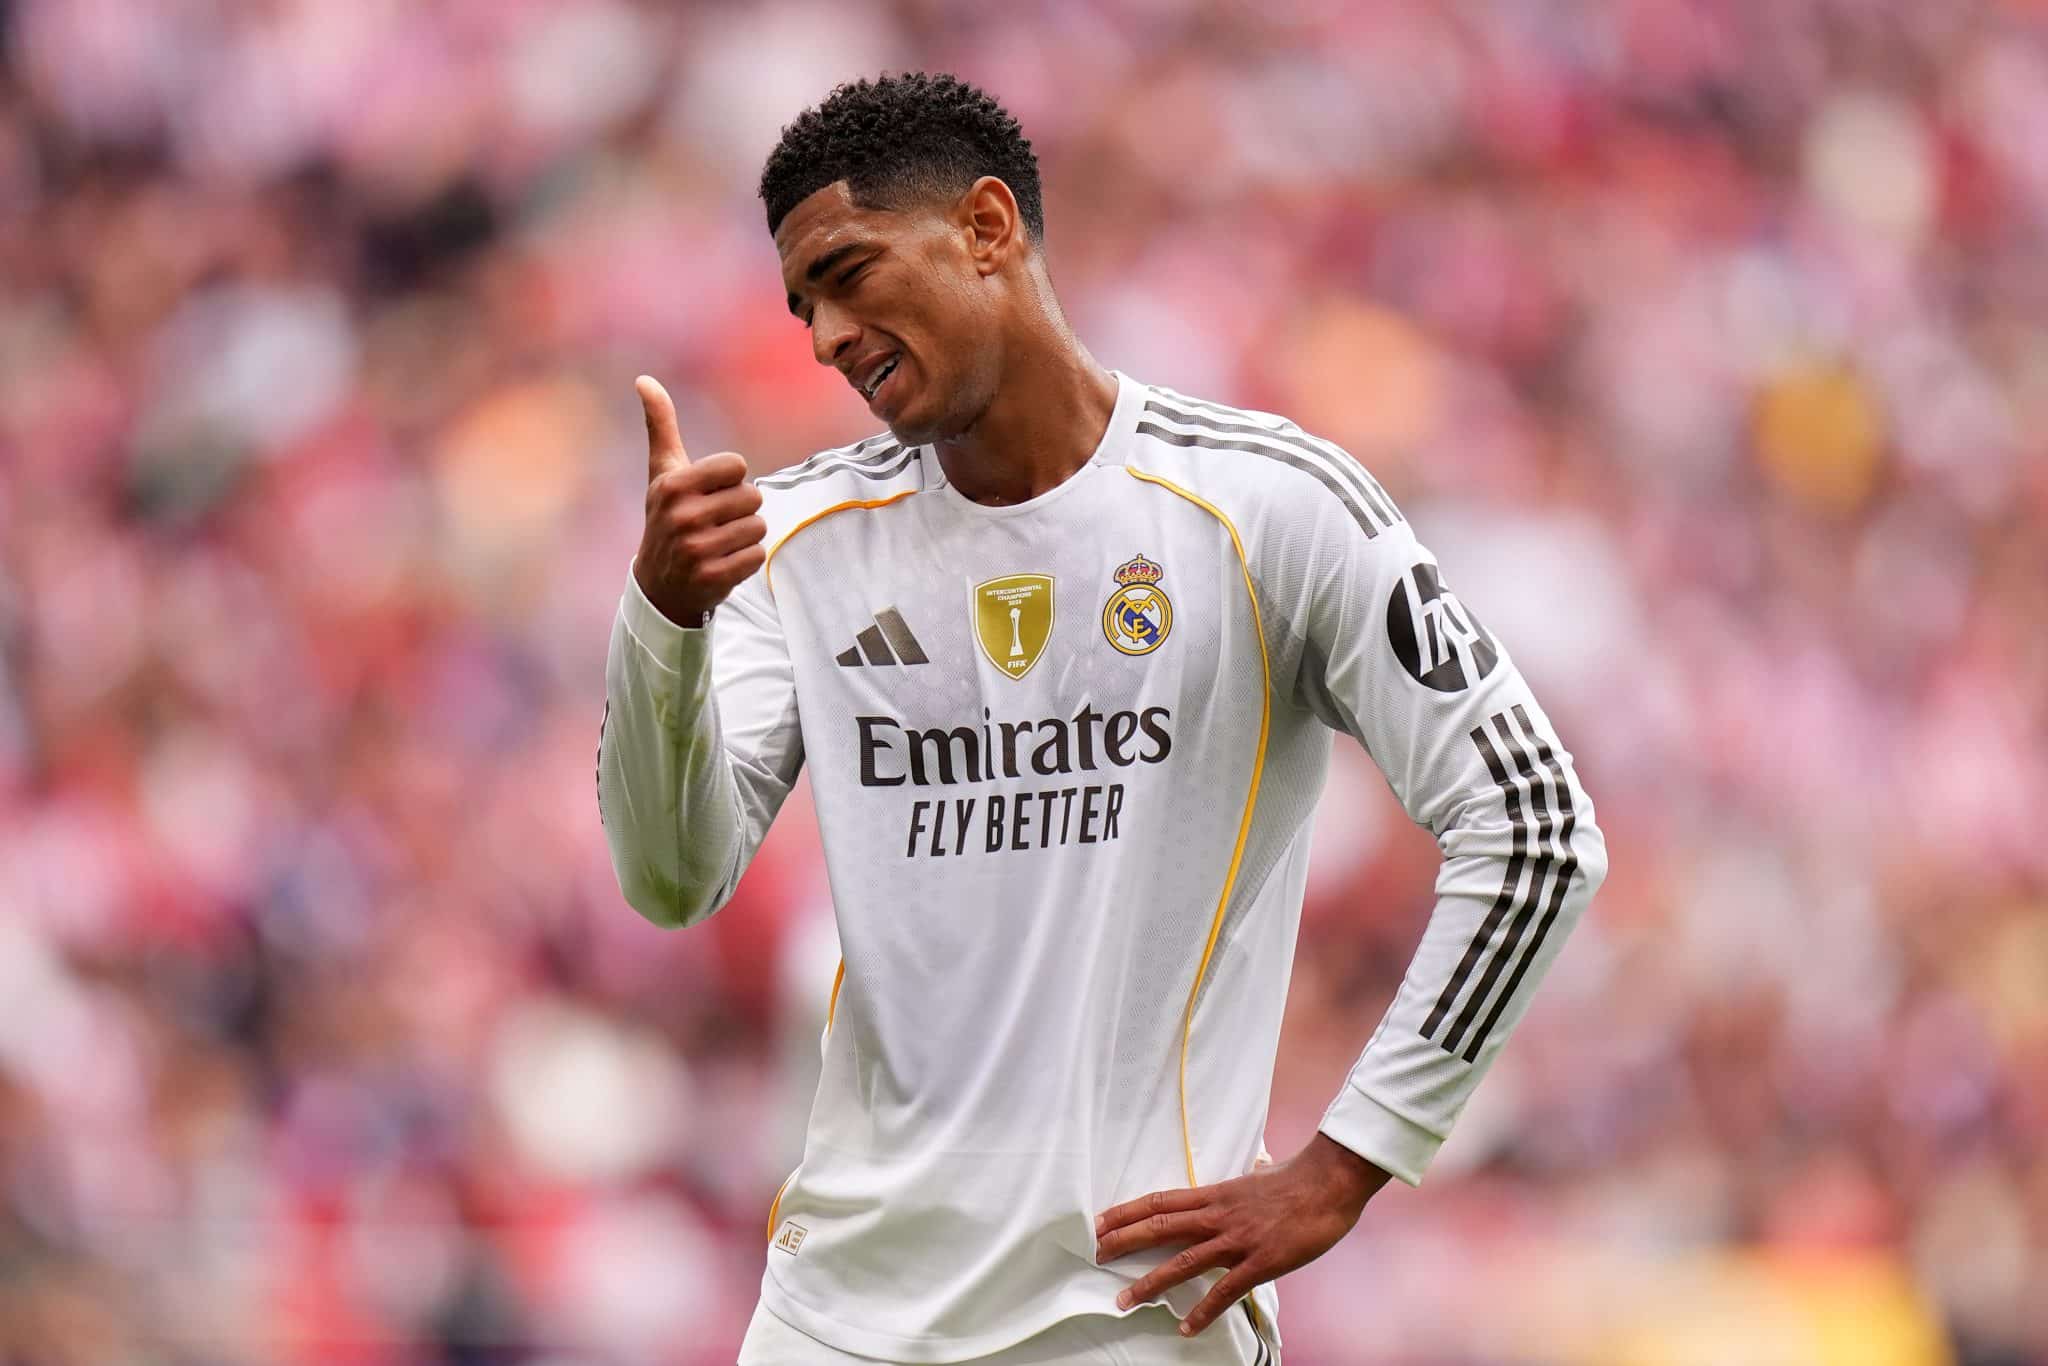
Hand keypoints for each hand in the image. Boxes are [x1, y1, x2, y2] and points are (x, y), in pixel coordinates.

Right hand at [633, 375, 766, 626]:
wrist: (659, 583)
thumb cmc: (667, 516)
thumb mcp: (662, 471)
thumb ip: (660, 424)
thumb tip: (644, 379)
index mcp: (674, 485)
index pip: (737, 466)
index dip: (730, 479)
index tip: (708, 493)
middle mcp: (683, 516)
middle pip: (753, 496)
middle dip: (740, 509)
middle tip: (714, 522)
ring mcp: (697, 549)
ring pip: (759, 526)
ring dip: (745, 535)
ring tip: (719, 542)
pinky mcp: (713, 577)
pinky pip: (757, 556)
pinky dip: (747, 559)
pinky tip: (722, 562)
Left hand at [1094, 1134, 1390, 1336]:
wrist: (1329, 1182)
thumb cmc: (1300, 1178)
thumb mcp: (1264, 1174)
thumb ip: (1252, 1177)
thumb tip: (1258, 1167)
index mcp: (1215, 1194)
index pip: (1160, 1202)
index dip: (1127, 1212)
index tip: (1100, 1221)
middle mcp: (1217, 1215)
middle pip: (1159, 1227)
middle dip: (1122, 1241)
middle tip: (1092, 1254)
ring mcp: (1237, 1239)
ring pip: (1182, 1262)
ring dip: (1150, 1282)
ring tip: (1125, 1300)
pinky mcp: (1259, 1262)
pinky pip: (1224, 1290)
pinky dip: (1203, 1310)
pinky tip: (1186, 1327)